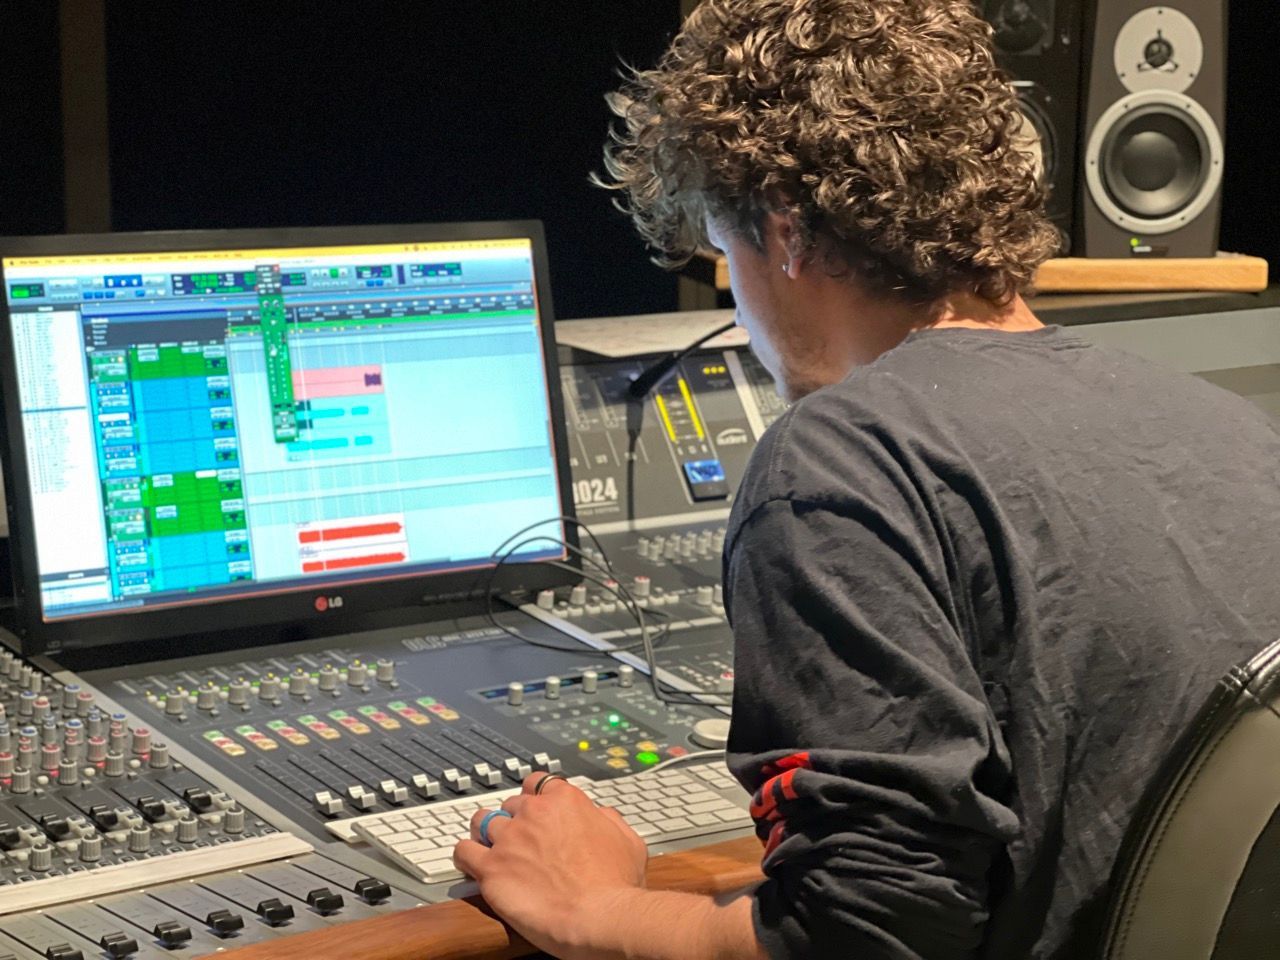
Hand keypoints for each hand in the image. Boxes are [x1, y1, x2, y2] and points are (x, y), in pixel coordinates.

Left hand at [453, 772, 647, 958]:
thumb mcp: (627, 840)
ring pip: (482, 822)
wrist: (600, 917)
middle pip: (510, 804)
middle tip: (520, 843)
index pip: (536, 783)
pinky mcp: (491, 868)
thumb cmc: (617, 886)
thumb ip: (607, 819)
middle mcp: (533, 813)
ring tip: (492, 851)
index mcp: (565, 800)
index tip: (534, 813)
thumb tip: (598, 815)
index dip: (534, 798)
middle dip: (514, 821)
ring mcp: (509, 838)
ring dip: (487, 835)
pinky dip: (464, 856)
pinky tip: (471, 864)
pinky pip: (463, 851)